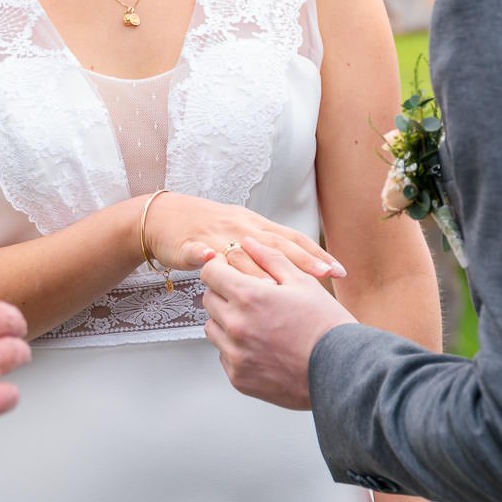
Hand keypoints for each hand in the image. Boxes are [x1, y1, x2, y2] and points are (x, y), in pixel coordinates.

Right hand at [143, 192, 346, 280]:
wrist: (163, 217)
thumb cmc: (206, 229)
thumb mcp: (241, 235)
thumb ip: (267, 252)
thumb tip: (300, 271)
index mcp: (254, 226)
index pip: (290, 240)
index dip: (314, 254)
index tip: (337, 270)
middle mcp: (239, 228)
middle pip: (274, 245)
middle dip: (300, 260)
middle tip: (323, 275)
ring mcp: (215, 235)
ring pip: (238, 251)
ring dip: (257, 267)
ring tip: (277, 285)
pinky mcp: (188, 244)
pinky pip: (197, 250)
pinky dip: (203, 255)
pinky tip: (210, 261)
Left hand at [200, 237, 354, 408]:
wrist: (341, 371)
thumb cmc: (325, 325)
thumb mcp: (302, 282)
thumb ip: (271, 258)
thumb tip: (248, 243)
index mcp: (249, 297)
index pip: (211, 272)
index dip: (220, 267)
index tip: (230, 270)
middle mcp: (236, 326)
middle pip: (208, 299)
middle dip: (223, 293)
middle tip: (249, 297)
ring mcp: (235, 355)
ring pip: (213, 328)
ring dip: (227, 321)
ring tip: (258, 323)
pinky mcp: (239, 378)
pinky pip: (224, 355)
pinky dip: (236, 348)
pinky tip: (262, 346)